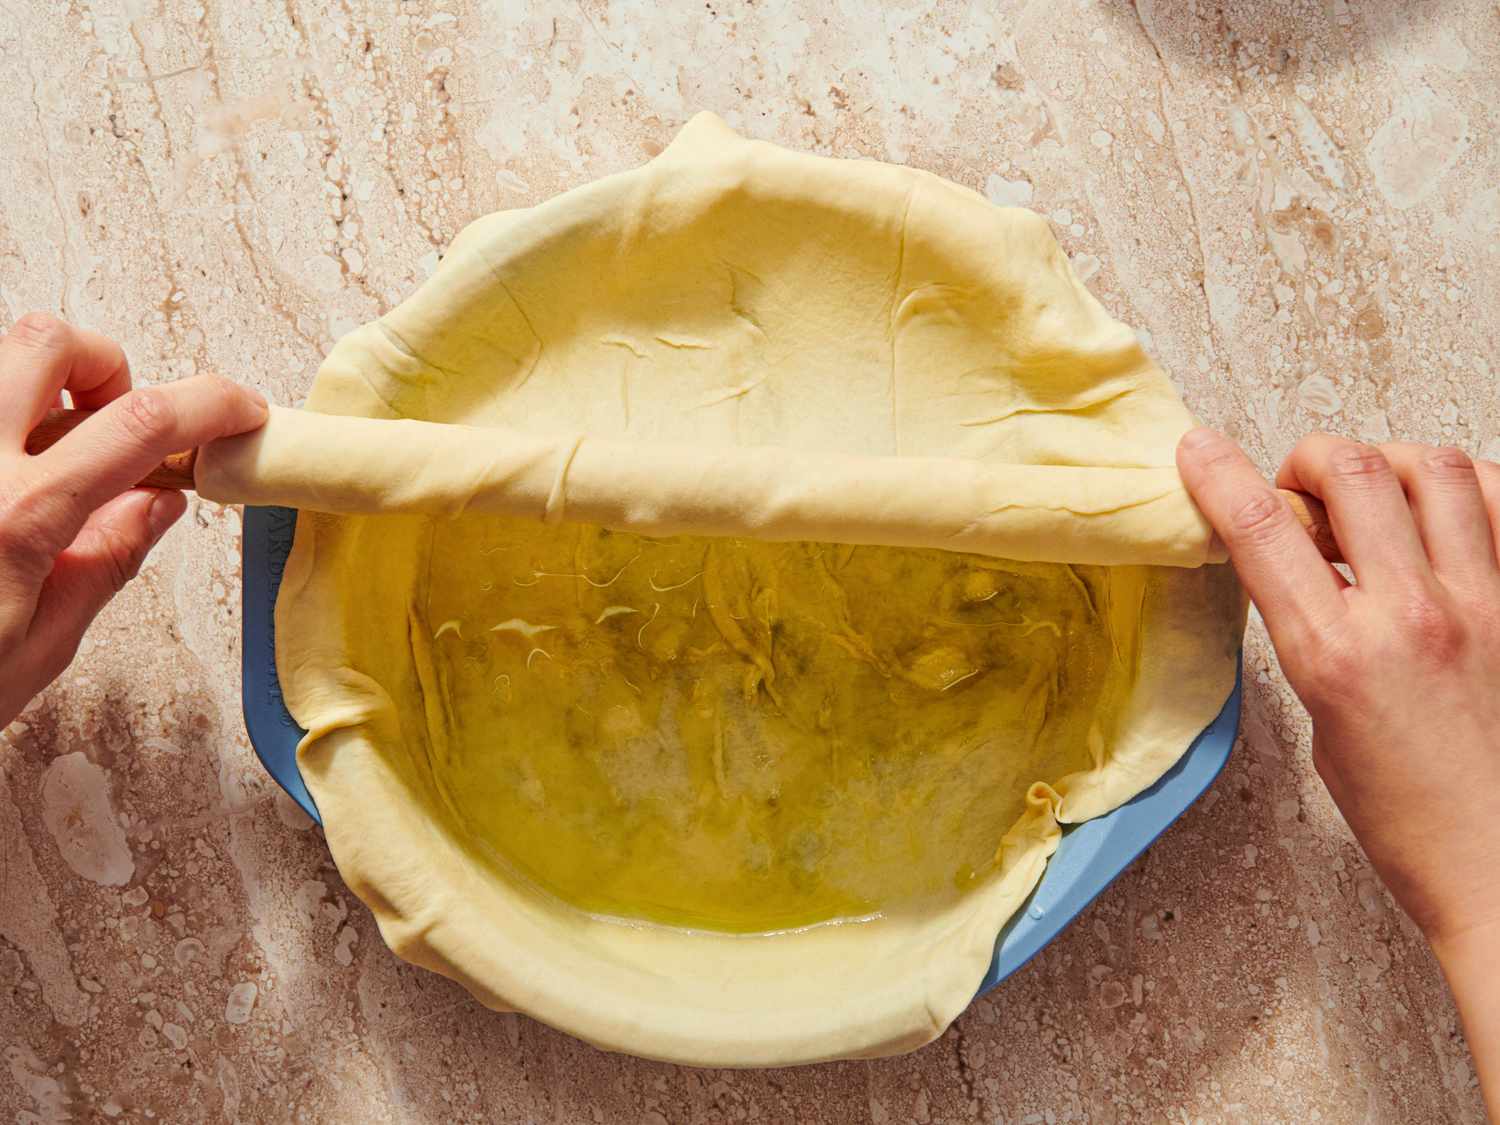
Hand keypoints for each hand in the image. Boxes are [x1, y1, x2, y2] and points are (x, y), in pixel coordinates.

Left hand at [0, 313, 266, 728]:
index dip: (210, 404)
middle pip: (50, 341)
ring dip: (41, 385)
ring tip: (50, 455)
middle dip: (104, 365)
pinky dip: (1, 423)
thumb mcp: (41, 645)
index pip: (142, 423)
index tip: (241, 411)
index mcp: (19, 515)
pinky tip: (3, 479)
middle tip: (116, 426)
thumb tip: (161, 501)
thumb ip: (107, 559)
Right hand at [1178, 427, 1499, 1108]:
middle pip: (1350, 469)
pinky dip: (1467, 488)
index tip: (1197, 450)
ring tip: (1376, 496)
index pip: (1259, 528)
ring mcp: (1486, 604)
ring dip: (1388, 463)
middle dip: (1308, 459)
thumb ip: (1313, 635)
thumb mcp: (1323, 723)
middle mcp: (1414, 616)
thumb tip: (1310, 571)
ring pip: (1435, 466)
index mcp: (1337, 656)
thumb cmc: (1411, 822)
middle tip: (1299, 486)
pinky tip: (1445, 515)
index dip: (1216, 474)